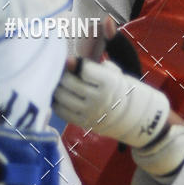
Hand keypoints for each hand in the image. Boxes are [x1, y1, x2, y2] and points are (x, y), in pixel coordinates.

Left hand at [54, 57, 169, 148]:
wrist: (126, 114)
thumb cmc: (114, 87)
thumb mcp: (112, 72)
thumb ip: (92, 64)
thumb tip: (68, 61)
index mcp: (110, 83)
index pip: (84, 69)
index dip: (76, 64)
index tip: (75, 63)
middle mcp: (100, 99)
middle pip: (70, 82)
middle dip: (64, 75)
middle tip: (63, 73)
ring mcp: (91, 113)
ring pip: (62, 97)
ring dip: (58, 88)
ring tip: (60, 84)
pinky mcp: (83, 123)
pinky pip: (61, 111)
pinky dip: (57, 102)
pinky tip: (61, 97)